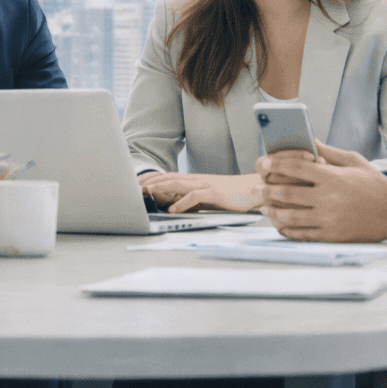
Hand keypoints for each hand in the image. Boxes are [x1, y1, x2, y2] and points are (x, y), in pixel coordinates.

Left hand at [138, 171, 264, 212]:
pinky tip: (172, 211)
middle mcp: (196, 179)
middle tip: (134, 187)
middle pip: (169, 177)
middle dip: (150, 181)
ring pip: (178, 183)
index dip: (152, 178)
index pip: (168, 176)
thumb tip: (174, 206)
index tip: (136, 183)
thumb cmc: (230, 195)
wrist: (252, 189)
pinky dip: (182, 203)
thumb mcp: (206, 197)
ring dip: (161, 188)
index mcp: (194, 180)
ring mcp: (205, 184)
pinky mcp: (214, 192)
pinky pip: (194, 196)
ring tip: (147, 193)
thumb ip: (191, 199)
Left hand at [255, 141, 386, 241]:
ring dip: (274, 212)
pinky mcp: (331, 236)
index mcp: (332, 177)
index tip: (263, 163)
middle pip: (287, 193)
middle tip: (256, 188)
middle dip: (267, 190)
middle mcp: (328, 199)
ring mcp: (328, 220)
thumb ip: (329, 152)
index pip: (296, 167)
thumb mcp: (354, 161)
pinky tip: (281, 225)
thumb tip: (309, 140)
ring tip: (266, 208)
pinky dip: (288, 230)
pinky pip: (302, 235)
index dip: (276, 164)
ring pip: (290, 217)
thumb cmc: (375, 184)